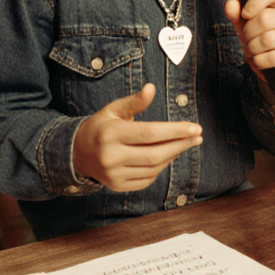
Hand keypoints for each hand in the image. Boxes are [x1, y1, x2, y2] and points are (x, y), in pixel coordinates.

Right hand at [74, 84, 202, 190]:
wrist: (77, 153)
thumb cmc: (100, 127)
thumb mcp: (113, 110)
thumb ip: (134, 102)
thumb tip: (151, 88)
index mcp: (110, 133)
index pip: (150, 133)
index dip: (175, 131)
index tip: (196, 128)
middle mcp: (111, 156)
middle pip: (155, 154)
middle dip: (180, 145)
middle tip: (197, 137)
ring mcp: (114, 174)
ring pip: (154, 168)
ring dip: (172, 156)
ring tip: (183, 144)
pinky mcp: (118, 186)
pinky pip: (147, 179)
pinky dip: (160, 168)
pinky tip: (167, 157)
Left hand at [223, 0, 274, 87]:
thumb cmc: (264, 40)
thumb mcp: (247, 25)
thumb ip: (237, 14)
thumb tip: (230, 4)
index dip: (254, 2)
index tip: (245, 14)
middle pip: (264, 18)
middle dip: (248, 33)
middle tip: (248, 40)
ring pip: (267, 39)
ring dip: (253, 49)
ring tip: (254, 51)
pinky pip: (273, 57)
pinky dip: (260, 62)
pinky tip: (261, 61)